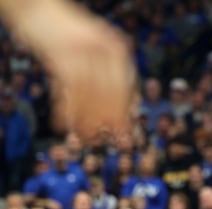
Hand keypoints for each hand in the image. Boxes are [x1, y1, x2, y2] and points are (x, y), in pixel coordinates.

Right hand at [11, 1, 136, 138]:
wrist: (36, 6)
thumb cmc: (66, 32)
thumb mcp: (95, 48)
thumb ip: (108, 71)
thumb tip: (121, 109)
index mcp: (117, 47)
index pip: (126, 87)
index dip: (124, 112)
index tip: (124, 133)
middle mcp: (104, 48)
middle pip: (111, 93)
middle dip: (109, 121)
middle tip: (106, 141)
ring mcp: (83, 51)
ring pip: (90, 95)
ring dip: (87, 121)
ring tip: (85, 139)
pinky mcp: (61, 55)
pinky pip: (67, 90)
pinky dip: (66, 110)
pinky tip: (63, 125)